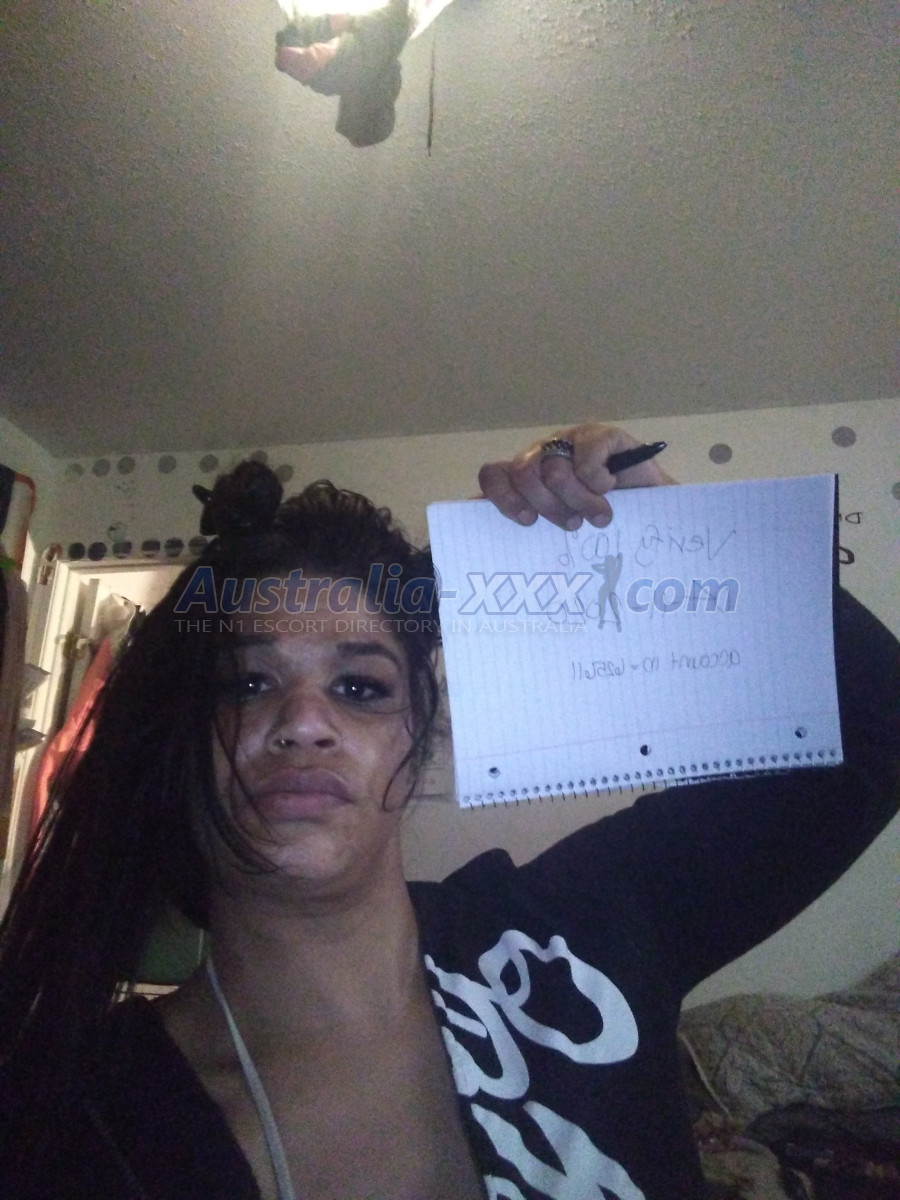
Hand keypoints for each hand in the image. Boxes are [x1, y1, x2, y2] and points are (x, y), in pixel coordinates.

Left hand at [478, 424, 675, 530]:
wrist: (655, 520)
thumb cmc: (601, 530)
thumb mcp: (557, 535)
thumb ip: (521, 527)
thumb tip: (471, 529)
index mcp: (527, 480)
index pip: (493, 475)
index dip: (503, 498)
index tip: (527, 522)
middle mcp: (544, 457)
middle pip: (523, 473)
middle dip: (548, 505)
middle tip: (572, 525)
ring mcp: (572, 443)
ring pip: (554, 468)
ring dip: (579, 499)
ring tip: (599, 516)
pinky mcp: (603, 436)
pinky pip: (587, 452)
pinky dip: (597, 477)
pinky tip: (609, 487)